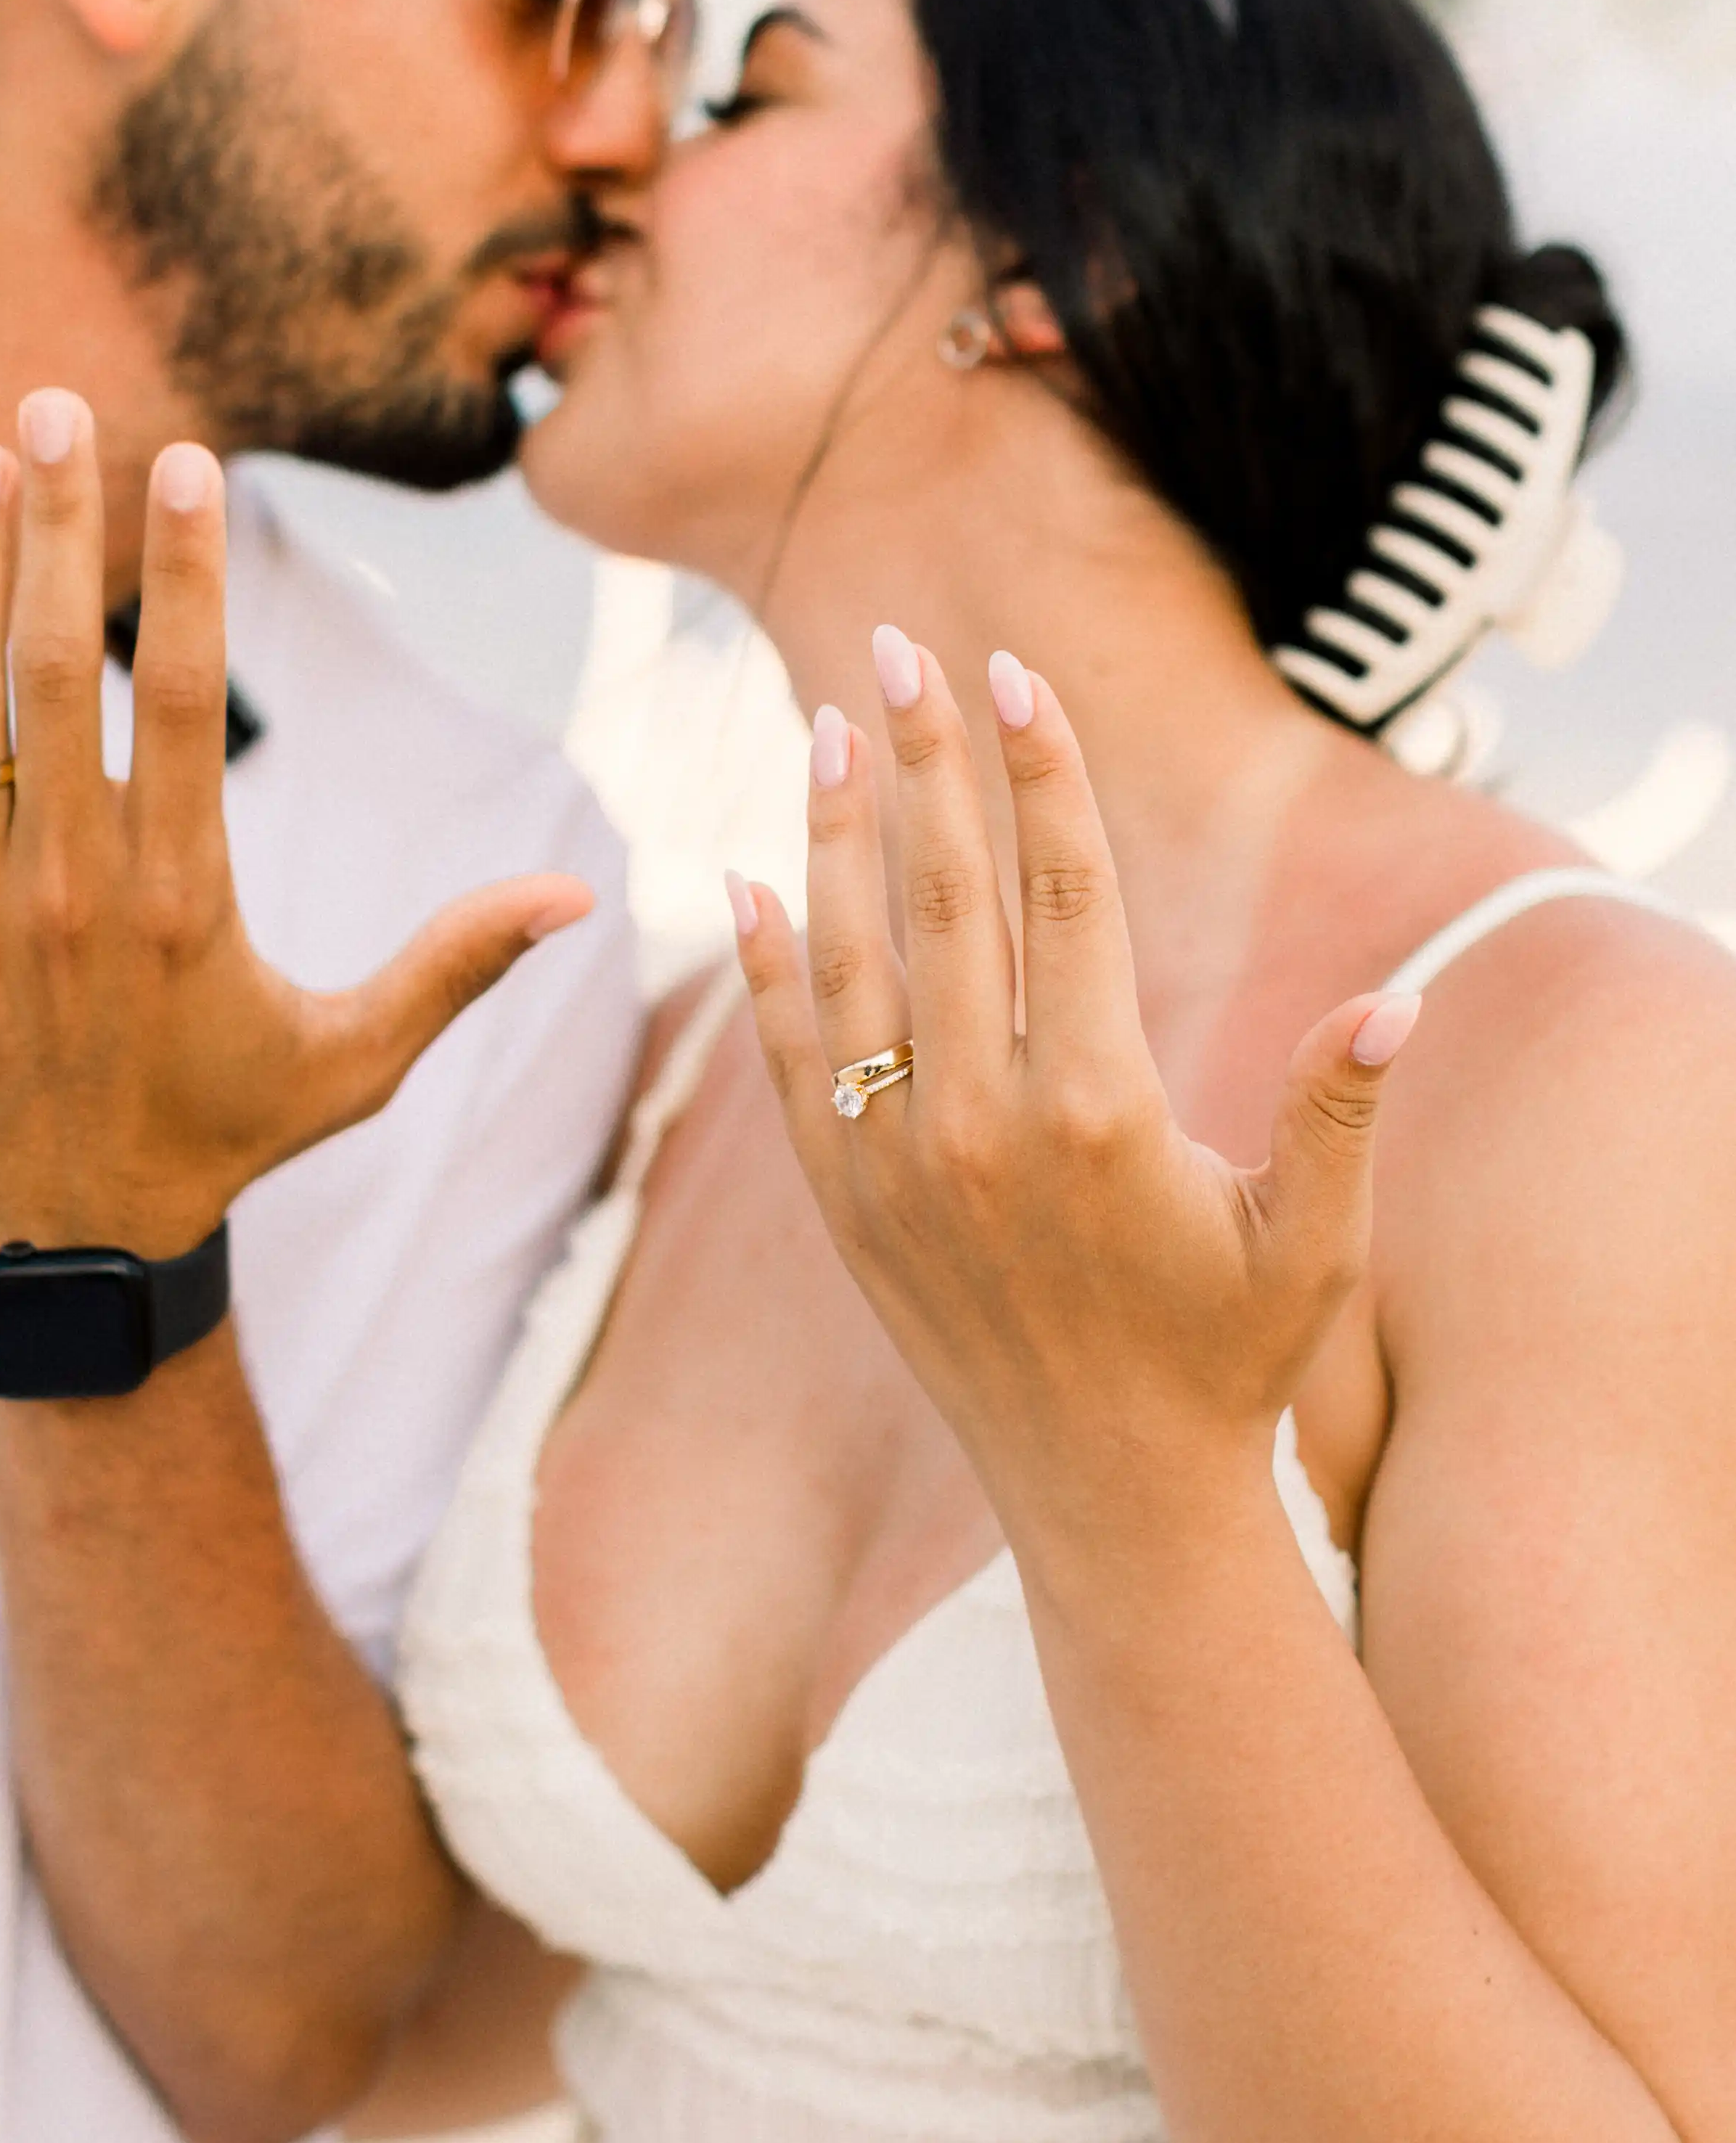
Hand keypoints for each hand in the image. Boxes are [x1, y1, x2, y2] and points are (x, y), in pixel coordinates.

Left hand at [0, 394, 591, 1264]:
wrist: (66, 1253)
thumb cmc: (218, 1141)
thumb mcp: (352, 1063)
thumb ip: (456, 965)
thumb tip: (582, 896)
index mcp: (190, 898)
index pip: (184, 695)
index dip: (181, 569)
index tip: (185, 461)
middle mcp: (73, 892)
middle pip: (57, 668)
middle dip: (53, 522)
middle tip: (53, 407)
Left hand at [731, 631, 1419, 1568]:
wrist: (1107, 1499)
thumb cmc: (1229, 1363)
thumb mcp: (1310, 1246)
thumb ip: (1337, 1115)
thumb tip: (1397, 1001)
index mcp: (1099, 1110)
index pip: (1061, 894)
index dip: (1038, 771)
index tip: (1012, 672)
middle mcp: (978, 1125)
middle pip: (944, 894)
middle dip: (926, 757)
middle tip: (899, 643)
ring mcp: (893, 1165)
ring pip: (849, 959)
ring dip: (834, 834)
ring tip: (826, 728)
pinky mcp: (840, 1206)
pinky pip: (789, 1062)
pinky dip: (765, 969)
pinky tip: (745, 883)